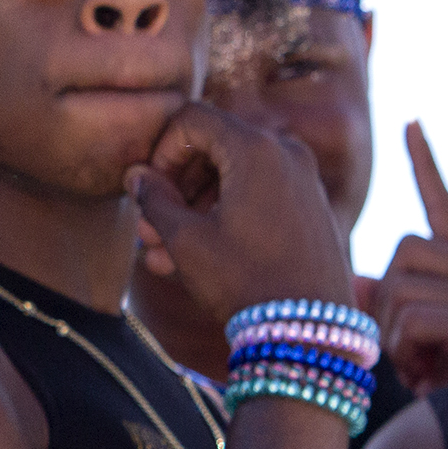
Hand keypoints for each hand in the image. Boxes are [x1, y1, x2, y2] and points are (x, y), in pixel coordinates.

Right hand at [128, 102, 354, 322]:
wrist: (310, 328)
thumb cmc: (245, 281)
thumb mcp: (185, 241)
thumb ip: (154, 200)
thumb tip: (137, 176)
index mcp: (256, 148)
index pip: (191, 119)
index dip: (161, 151)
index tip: (149, 189)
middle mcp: (286, 151)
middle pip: (213, 145)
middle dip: (175, 184)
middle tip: (149, 227)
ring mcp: (303, 177)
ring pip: (232, 174)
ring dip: (194, 205)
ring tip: (163, 252)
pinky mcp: (310, 204)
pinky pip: (257, 193)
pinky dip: (224, 213)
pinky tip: (196, 256)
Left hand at [350, 121, 447, 392]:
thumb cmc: (447, 383)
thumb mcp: (408, 336)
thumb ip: (386, 301)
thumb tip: (357, 282)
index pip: (443, 206)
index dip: (425, 165)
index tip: (410, 123)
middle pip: (400, 252)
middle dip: (384, 302)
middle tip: (405, 344)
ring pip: (399, 287)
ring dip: (391, 333)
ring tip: (420, 362)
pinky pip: (411, 318)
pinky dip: (404, 350)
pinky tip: (430, 373)